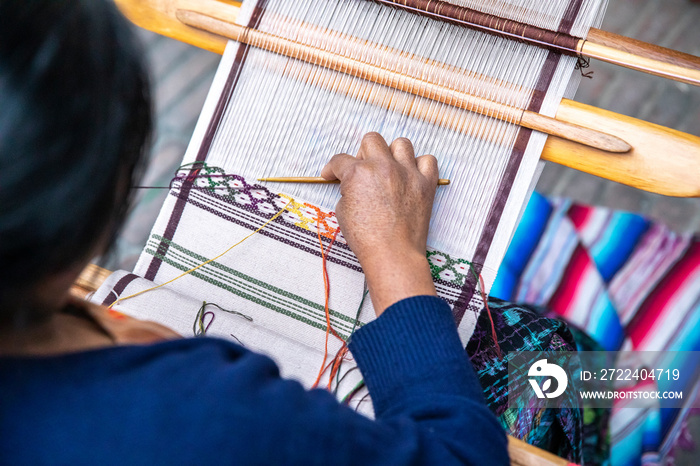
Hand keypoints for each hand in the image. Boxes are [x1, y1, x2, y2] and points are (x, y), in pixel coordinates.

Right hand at [321, 133, 437, 314]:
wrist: (393, 254)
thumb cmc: (367, 239)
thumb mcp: (342, 212)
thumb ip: (347, 190)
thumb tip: (352, 185)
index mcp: (358, 173)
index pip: (340, 160)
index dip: (333, 168)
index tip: (332, 174)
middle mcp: (384, 167)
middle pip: (372, 140)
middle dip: (363, 153)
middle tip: (362, 169)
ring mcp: (407, 173)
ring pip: (401, 144)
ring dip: (392, 153)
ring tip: (389, 169)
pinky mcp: (426, 183)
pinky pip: (428, 160)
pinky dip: (420, 165)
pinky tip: (411, 175)